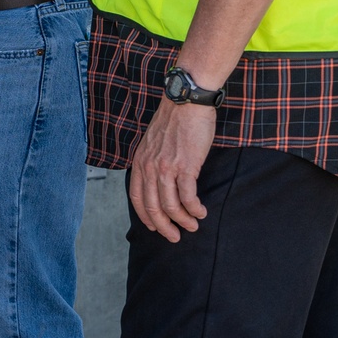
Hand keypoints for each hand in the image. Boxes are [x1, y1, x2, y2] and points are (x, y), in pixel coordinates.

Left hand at [128, 99, 215, 242]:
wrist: (187, 101)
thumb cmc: (174, 119)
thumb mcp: (153, 141)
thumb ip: (152, 161)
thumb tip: (159, 182)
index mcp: (140, 161)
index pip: (136, 198)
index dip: (146, 217)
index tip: (155, 227)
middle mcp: (149, 167)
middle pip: (152, 208)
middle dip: (164, 227)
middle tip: (174, 236)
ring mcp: (167, 168)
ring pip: (171, 206)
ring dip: (183, 221)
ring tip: (192, 226)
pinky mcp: (186, 166)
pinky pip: (188, 198)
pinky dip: (195, 210)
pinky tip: (201, 212)